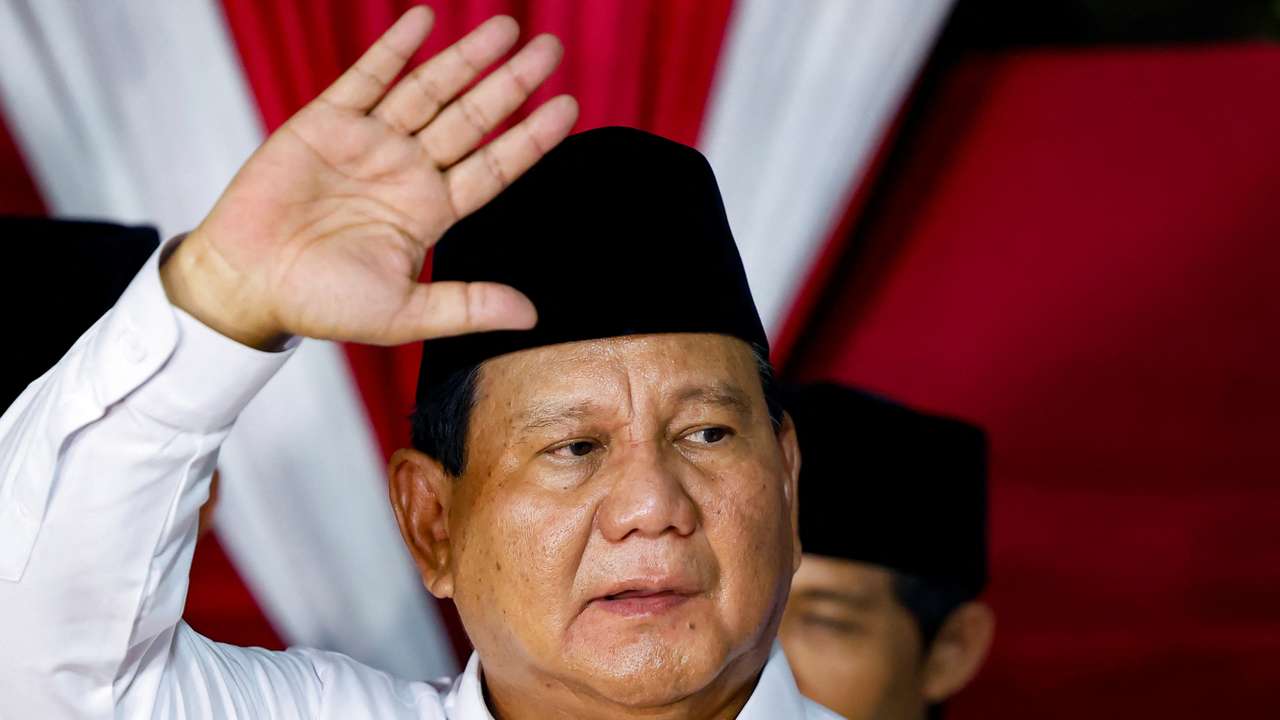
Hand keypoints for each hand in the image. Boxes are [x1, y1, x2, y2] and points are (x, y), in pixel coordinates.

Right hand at [162, 7, 577, 348]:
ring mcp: (368, 143)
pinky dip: (395, 49)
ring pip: (428, 91)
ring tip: (505, 27)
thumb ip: (467, 305)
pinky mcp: (325, 123)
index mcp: (430, 211)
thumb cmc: (321, 304)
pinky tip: (424, 21)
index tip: (568, 107)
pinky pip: (367, 77)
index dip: (530, 138)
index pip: (494, 167)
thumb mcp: (403, 313)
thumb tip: (531, 316)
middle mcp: (407, 170)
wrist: (245, 285)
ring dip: (464, 59)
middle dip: (510, 83)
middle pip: (471, 118)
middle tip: (551, 49)